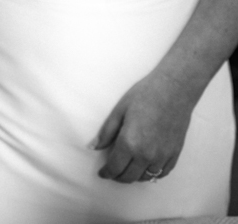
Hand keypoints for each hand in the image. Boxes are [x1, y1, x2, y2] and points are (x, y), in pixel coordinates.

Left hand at [93, 69, 194, 183]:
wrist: (174, 90)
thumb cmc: (145, 95)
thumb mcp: (120, 110)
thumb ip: (106, 132)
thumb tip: (93, 147)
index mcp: (129, 143)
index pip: (114, 167)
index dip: (106, 173)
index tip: (102, 173)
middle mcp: (146, 154)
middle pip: (129, 177)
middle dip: (118, 177)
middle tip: (113, 172)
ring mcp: (162, 156)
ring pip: (145, 178)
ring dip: (134, 176)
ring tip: (128, 169)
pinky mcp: (174, 155)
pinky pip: (161, 173)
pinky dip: (151, 174)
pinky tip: (146, 167)